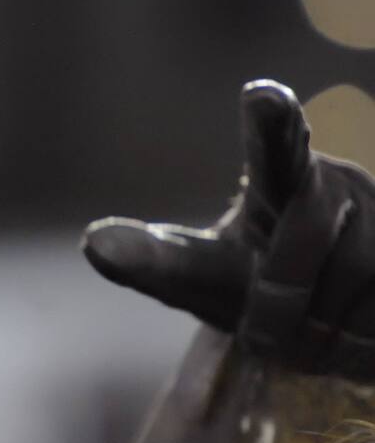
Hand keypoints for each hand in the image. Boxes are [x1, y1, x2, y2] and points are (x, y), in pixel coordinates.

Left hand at [83, 80, 374, 379]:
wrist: (328, 325)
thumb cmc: (251, 287)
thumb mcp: (197, 276)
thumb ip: (151, 259)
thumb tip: (94, 242)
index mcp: (279, 178)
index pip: (274, 144)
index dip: (273, 121)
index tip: (262, 96)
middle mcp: (342, 182)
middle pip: (301, 255)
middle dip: (276, 309)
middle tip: (266, 337)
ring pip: (358, 290)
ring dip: (324, 335)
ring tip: (312, 336)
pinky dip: (362, 346)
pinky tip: (351, 342)